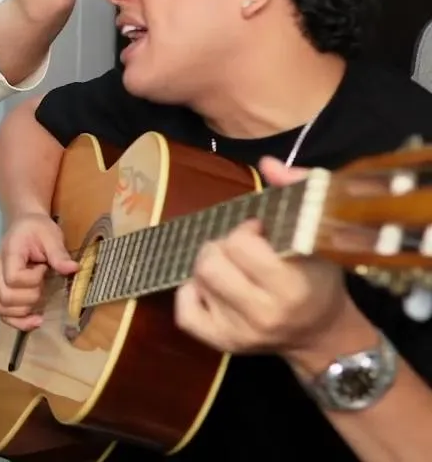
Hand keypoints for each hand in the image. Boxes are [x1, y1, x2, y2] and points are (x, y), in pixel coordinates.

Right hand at [0, 212, 80, 330]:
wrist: (25, 226)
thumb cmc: (37, 229)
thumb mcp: (51, 235)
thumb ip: (58, 253)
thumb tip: (73, 269)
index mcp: (8, 254)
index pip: (13, 278)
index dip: (32, 280)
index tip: (44, 269)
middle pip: (6, 297)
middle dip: (30, 297)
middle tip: (42, 284)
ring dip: (22, 312)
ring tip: (38, 303)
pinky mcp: (0, 290)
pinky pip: (0, 311)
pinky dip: (17, 321)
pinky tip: (34, 320)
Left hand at [175, 157, 347, 354]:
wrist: (321, 336)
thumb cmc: (318, 281)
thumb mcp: (318, 237)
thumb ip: (297, 193)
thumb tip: (268, 163)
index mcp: (291, 286)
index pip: (241, 244)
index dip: (246, 230)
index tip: (260, 231)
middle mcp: (263, 313)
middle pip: (211, 262)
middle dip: (222, 245)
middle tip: (241, 248)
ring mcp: (239, 332)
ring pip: (197, 280)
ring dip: (208, 264)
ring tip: (230, 266)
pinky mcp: (221, 343)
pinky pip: (185, 311)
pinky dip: (191, 293)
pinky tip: (212, 288)